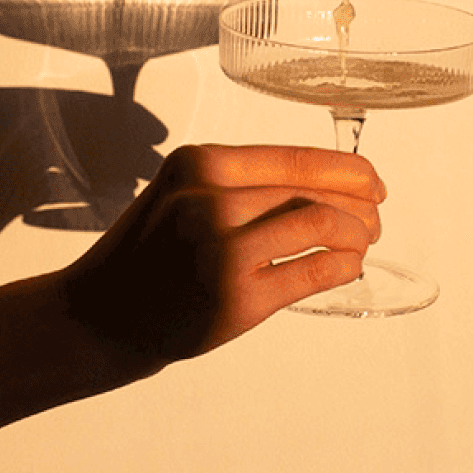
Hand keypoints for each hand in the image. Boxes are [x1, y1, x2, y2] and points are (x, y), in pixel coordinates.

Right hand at [59, 143, 385, 368]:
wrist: (97, 314)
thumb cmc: (149, 251)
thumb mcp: (183, 191)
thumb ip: (244, 182)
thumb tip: (334, 183)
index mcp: (201, 164)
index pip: (296, 157)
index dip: (347, 169)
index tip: (372, 182)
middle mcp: (209, 200)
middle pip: (313, 191)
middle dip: (360, 204)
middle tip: (375, 218)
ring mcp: (221, 250)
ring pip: (320, 224)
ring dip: (356, 234)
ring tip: (364, 244)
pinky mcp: (234, 298)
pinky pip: (311, 270)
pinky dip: (342, 266)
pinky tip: (348, 267)